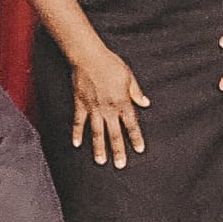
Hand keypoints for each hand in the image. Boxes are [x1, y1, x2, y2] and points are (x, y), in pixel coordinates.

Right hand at [70, 44, 149, 167]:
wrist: (88, 56)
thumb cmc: (110, 63)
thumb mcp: (129, 76)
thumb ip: (136, 92)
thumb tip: (146, 103)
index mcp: (122, 102)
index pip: (131, 124)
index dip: (136, 138)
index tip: (139, 150)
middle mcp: (108, 108)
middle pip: (114, 134)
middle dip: (118, 150)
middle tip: (120, 165)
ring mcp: (93, 108)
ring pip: (97, 132)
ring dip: (99, 148)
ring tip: (101, 161)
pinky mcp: (80, 104)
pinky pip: (78, 122)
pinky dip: (76, 133)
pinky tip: (76, 144)